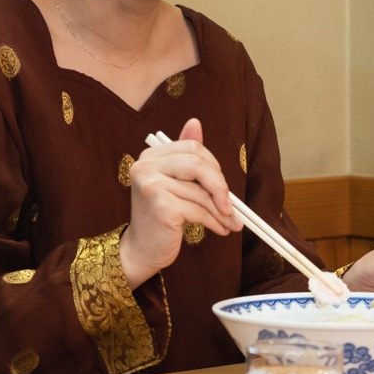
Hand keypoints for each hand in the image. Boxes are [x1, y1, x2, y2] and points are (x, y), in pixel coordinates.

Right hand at [120, 118, 242, 287]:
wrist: (142, 250)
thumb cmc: (162, 217)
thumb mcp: (176, 184)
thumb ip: (186, 156)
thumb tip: (195, 123)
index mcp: (150, 156)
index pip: (193, 148)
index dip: (213, 167)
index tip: (221, 186)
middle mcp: (145, 166)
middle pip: (198, 164)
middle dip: (220, 186)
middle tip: (230, 206)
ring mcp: (151, 185)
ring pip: (201, 192)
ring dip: (221, 211)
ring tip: (229, 222)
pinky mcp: (160, 205)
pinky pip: (199, 210)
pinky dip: (214, 222)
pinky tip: (220, 229)